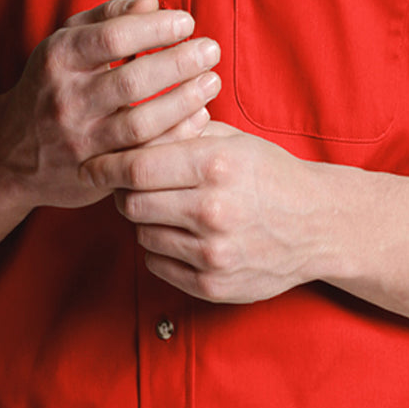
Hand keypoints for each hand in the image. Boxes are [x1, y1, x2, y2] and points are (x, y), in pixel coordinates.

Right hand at [0, 0, 221, 211]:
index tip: (187, 22)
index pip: (113, 37)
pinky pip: (143, 156)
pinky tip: (199, 117)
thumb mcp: (65, 41)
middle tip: (211, 49)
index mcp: (59, 58)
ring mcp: (79, 140)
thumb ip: (108, 16)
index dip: (155, 28)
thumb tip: (153, 3)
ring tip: (212, 81)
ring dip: (183, 101)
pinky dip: (175, 136)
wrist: (10, 152)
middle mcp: (66, 99)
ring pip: (140, 124)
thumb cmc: (50, 83)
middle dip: (179, 62)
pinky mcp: (94, 173)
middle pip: (132, 80)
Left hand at [84, 122, 326, 303]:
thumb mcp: (232, 140)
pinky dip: (159, 248)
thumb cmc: (271, 175)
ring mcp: (213, 253)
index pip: (137, 167)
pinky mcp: (213, 285)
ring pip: (142, 234)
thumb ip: (181, 131)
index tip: (90, 165)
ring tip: (166, 208)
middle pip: (132, 203)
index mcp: (215, 165)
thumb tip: (129, 123)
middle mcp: (212, 210)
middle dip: (123, 192)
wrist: (318, 224)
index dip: (105, 166)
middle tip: (131, 185)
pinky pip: (157, 265)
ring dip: (144, 221)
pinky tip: (180, 234)